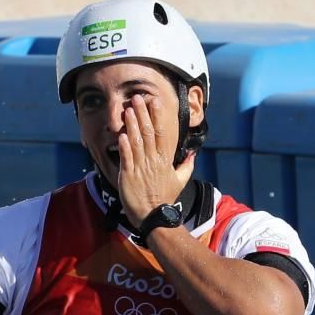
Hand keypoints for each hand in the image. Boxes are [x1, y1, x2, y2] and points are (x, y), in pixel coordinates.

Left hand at [117, 96, 195, 227]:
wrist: (154, 217)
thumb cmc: (165, 199)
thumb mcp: (180, 181)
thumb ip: (186, 166)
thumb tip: (192, 155)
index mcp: (165, 160)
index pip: (164, 133)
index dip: (159, 116)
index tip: (155, 102)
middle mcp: (154, 161)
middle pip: (150, 133)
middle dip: (143, 114)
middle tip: (137, 98)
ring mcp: (141, 168)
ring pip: (137, 142)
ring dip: (132, 125)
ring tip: (128, 109)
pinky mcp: (128, 176)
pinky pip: (127, 158)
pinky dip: (124, 145)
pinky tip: (122, 134)